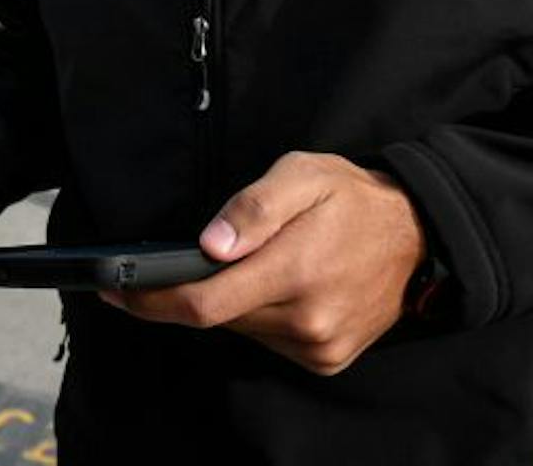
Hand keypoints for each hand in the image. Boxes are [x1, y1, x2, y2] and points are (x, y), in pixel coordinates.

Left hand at [101, 152, 423, 374]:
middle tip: (188, 258)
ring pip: (243, 329)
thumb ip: (253, 207)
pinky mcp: (327, 358)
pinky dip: (260, 315)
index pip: (202, 303)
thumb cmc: (353, 199)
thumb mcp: (302, 175)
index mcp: (294, 271)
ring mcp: (318, 345)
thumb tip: (208, 244)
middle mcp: (306, 319)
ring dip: (232, 301)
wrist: (418, 237)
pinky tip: (280, 285)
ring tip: (258, 260)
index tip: (114, 289)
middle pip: (217, 316)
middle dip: (192, 289)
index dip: (150, 300)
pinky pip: (271, 341)